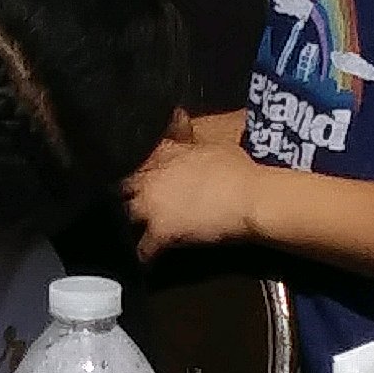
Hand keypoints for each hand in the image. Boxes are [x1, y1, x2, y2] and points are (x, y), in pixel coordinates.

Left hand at [125, 128, 262, 259]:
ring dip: (126, 224)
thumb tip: (175, 112)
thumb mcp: (209, 144)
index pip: (131, 160)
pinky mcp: (161, 233)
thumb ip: (183, 133)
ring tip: (126, 232)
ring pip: (125, 216)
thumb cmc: (238, 168)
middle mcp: (150, 179)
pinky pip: (143, 249)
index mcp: (162, 155)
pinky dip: (142, 256)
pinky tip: (143, 259)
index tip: (130, 178)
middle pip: (121, 189)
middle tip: (125, 206)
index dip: (131, 171)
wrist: (252, 197)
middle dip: (122, 196)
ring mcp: (152, 207)